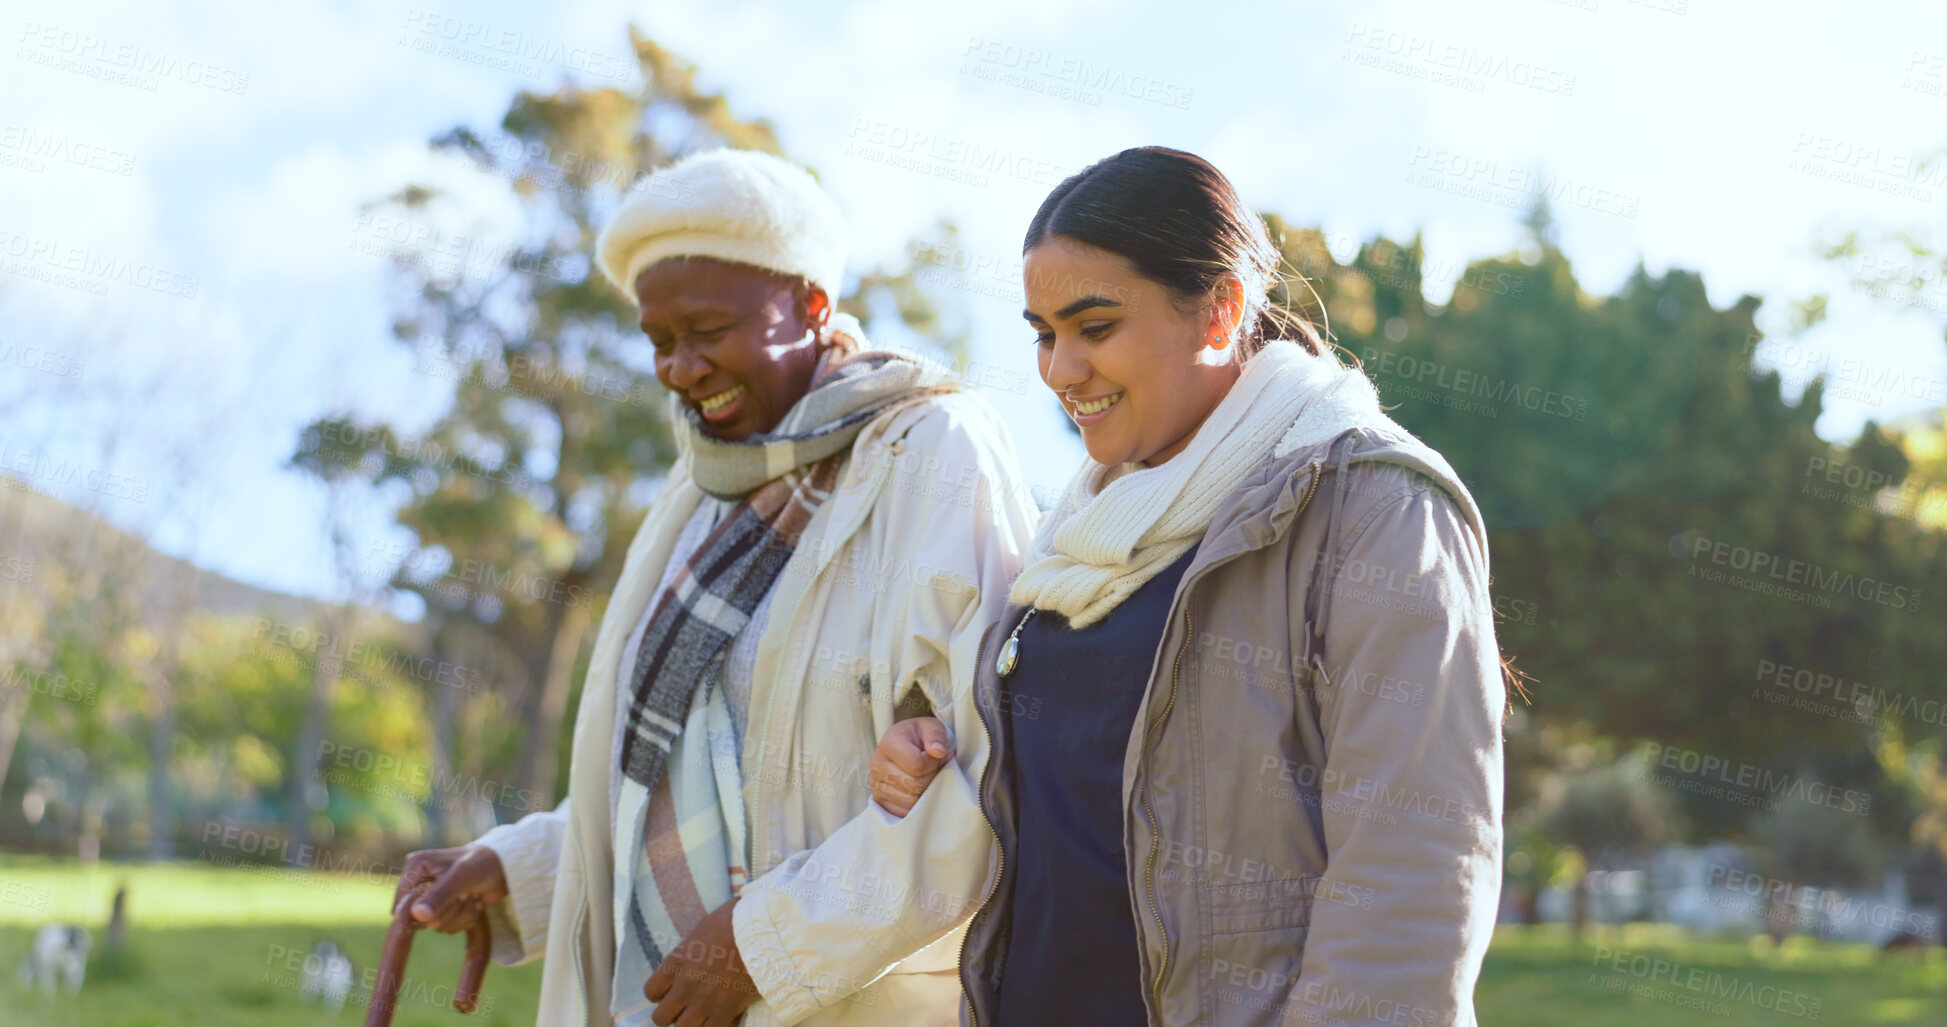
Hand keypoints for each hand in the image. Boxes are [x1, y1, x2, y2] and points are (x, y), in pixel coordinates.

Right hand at [395, 844, 507, 933]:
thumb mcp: (463, 876)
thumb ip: (440, 895)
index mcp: (415, 867)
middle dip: (449, 911)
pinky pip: (448, 927)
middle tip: (466, 894)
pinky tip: (475, 902)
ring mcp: (431, 897)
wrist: (508, 867)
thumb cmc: (485, 863)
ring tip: (473, 896)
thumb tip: (417, 915)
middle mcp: (418, 882)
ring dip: (460, 915)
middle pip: (419, 919)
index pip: (401, 903)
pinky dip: (466, 918)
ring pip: (436, 925)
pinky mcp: (444, 909)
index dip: (422, 911)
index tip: (448, 900)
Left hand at [646, 897, 759, 1025]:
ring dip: (689, 1024)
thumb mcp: (702, 928)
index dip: (659, 994)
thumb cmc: (734, 921)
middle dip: (671, 1014)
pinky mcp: (725, 1011)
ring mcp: (704, 1002)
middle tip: (684, 1008)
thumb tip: (694, 949)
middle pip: (661, 1017)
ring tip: (700, 1017)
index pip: (651, 991)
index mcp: (676, 962)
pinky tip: (719, 1018)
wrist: (762, 933)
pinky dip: (713, 1026)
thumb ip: (691, 947)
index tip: (670, 991)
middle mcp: (685, 986)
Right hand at [868, 716, 951, 818]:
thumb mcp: (932, 727)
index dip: (934, 763)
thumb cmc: (921, 737)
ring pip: (910, 801)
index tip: (939, 755)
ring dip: (925, 792)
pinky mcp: (879, 800)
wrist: (907, 744)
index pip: (916, 765)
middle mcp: (877, 764)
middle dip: (931, 778)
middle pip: (913, 785)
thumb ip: (936, 736)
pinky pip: (903, 812)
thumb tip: (938, 752)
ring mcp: (876, 784)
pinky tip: (920, 789)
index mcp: (888, 743)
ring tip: (928, 776)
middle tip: (937, 768)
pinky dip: (916, 804)